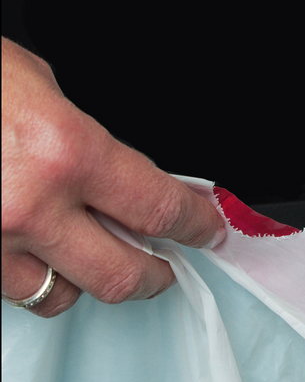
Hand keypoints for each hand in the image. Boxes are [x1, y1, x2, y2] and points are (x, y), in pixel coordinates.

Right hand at [1, 39, 223, 317]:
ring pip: (59, 296)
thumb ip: (82, 140)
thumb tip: (119, 177)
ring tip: (88, 254)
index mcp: (64, 151)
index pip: (158, 208)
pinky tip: (30, 249)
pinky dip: (26, 275)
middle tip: (166, 263)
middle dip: (155, 272)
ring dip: (83, 279)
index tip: (207, 226)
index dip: (194, 223)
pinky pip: (7, 290)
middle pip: (123, 277)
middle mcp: (29, 207)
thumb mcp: (35, 85)